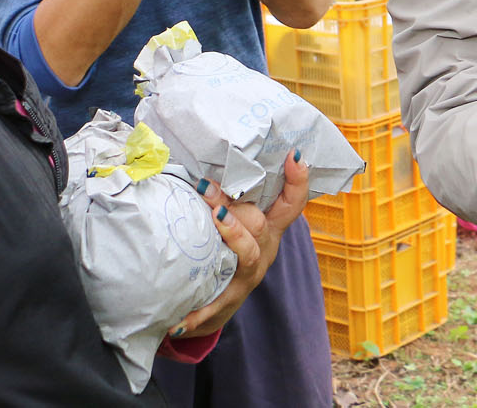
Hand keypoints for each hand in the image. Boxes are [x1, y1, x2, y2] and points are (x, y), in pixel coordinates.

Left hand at [170, 151, 308, 340]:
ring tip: (215, 219)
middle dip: (236, 203)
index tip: (295, 155)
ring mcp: (249, 275)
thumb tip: (199, 162)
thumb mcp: (237, 225)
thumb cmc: (224, 253)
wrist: (212, 308)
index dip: (297, 180)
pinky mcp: (229, 301)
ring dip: (231, 234)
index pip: (290, 203)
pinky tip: (179, 321)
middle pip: (260, 224)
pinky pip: (216, 305)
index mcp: (269, 229)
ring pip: (247, 253)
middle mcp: (264, 250)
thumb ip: (227, 197)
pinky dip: (198, 313)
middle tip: (207, 187)